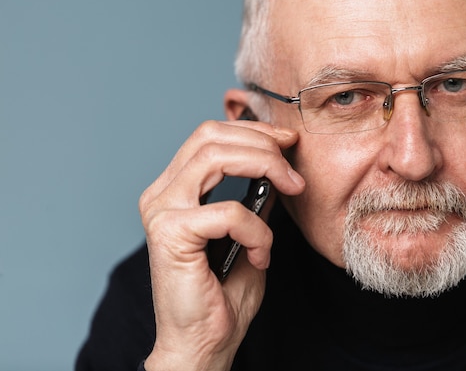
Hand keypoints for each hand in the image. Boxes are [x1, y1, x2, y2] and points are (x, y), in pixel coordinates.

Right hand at [139, 120, 304, 370]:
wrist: (204, 344)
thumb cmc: (223, 295)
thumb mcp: (248, 233)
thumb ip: (255, 198)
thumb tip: (276, 167)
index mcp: (175, 190)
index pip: (209, 136)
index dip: (252, 131)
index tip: (288, 141)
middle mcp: (162, 194)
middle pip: (210, 136)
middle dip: (262, 143)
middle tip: (295, 169)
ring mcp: (161, 210)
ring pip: (215, 156)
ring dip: (264, 166)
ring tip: (291, 190)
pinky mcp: (170, 233)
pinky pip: (228, 212)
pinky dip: (257, 230)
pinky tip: (261, 255)